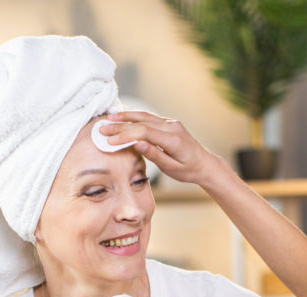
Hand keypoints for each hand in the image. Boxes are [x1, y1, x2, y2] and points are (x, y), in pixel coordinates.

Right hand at [101, 111, 224, 185]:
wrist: (204, 164)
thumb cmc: (188, 170)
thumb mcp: (171, 168)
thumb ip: (154, 155)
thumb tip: (137, 143)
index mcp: (173, 139)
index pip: (145, 132)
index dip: (126, 135)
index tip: (110, 140)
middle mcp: (172, 127)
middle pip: (142, 121)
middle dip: (120, 124)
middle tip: (102, 128)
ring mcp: (170, 123)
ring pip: (144, 116)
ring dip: (125, 116)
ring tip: (108, 118)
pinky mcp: (168, 123)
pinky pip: (149, 118)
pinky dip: (134, 117)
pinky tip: (122, 117)